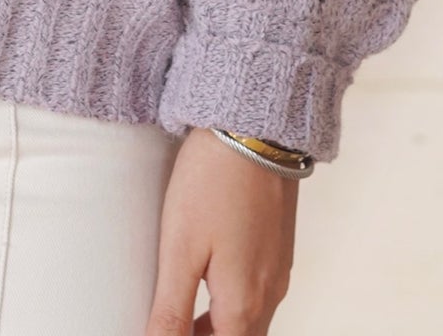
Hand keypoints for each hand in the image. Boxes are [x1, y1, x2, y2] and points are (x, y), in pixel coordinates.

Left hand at [145, 125, 298, 334]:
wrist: (253, 127)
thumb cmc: (212, 183)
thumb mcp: (180, 250)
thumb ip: (171, 311)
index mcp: (245, 305)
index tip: (165, 330)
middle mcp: (269, 294)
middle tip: (168, 325)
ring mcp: (277, 270)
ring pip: (249, 319)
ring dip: (217, 325)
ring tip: (180, 311)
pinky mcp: (277, 246)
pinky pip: (256, 292)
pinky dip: (231, 302)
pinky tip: (205, 280)